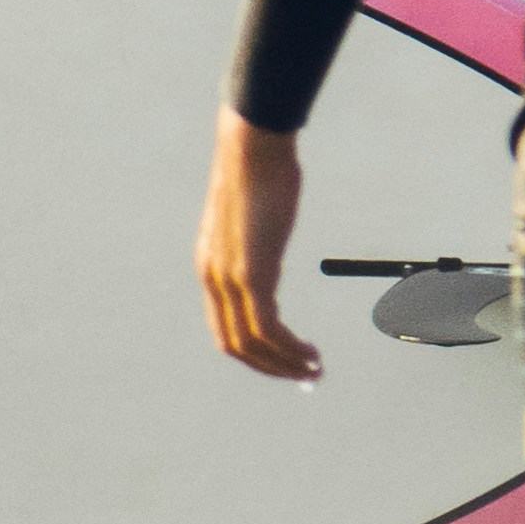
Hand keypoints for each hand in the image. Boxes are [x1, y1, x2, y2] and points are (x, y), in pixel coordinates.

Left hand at [195, 112, 321, 378]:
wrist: (253, 146)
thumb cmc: (259, 174)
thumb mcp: (252, 220)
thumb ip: (255, 245)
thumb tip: (268, 254)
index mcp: (210, 269)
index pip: (224, 329)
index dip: (254, 353)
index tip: (283, 362)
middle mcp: (213, 279)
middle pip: (235, 345)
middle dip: (270, 367)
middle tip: (304, 377)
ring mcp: (230, 278)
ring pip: (252, 343)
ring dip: (285, 364)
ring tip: (314, 371)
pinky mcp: (251, 272)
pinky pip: (268, 327)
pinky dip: (289, 348)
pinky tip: (311, 353)